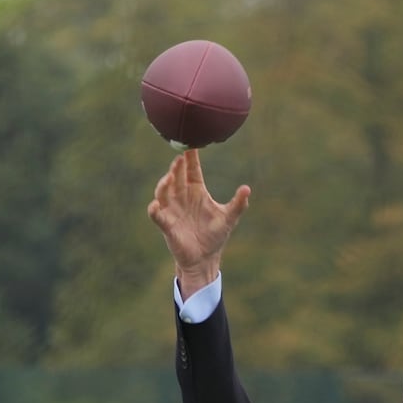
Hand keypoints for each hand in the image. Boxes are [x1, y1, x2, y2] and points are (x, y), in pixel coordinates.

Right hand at [147, 150, 249, 295]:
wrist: (205, 258)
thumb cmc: (215, 235)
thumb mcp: (229, 218)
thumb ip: (238, 204)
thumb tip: (247, 188)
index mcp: (197, 191)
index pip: (192, 170)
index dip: (190, 158)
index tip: (191, 144)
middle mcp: (182, 197)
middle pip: (176, 177)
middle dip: (176, 168)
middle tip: (180, 158)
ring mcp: (173, 210)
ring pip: (163, 192)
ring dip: (164, 184)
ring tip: (169, 178)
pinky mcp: (167, 225)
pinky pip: (157, 215)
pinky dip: (154, 209)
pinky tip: (156, 205)